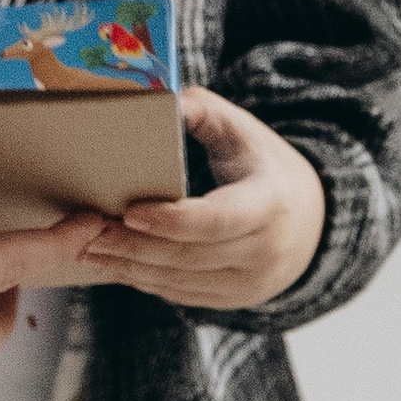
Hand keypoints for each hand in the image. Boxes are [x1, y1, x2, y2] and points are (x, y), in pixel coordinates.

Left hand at [79, 90, 324, 309]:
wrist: (311, 219)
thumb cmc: (263, 165)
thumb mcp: (240, 130)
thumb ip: (200, 110)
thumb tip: (158, 99)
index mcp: (271, 203)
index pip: (217, 220)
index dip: (171, 220)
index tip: (128, 212)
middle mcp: (267, 251)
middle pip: (190, 256)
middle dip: (135, 246)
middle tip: (89, 233)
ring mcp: (252, 282)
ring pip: (181, 282)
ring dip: (131, 268)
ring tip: (90, 250)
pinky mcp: (235, 300)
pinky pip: (183, 296)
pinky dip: (147, 281)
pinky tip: (116, 265)